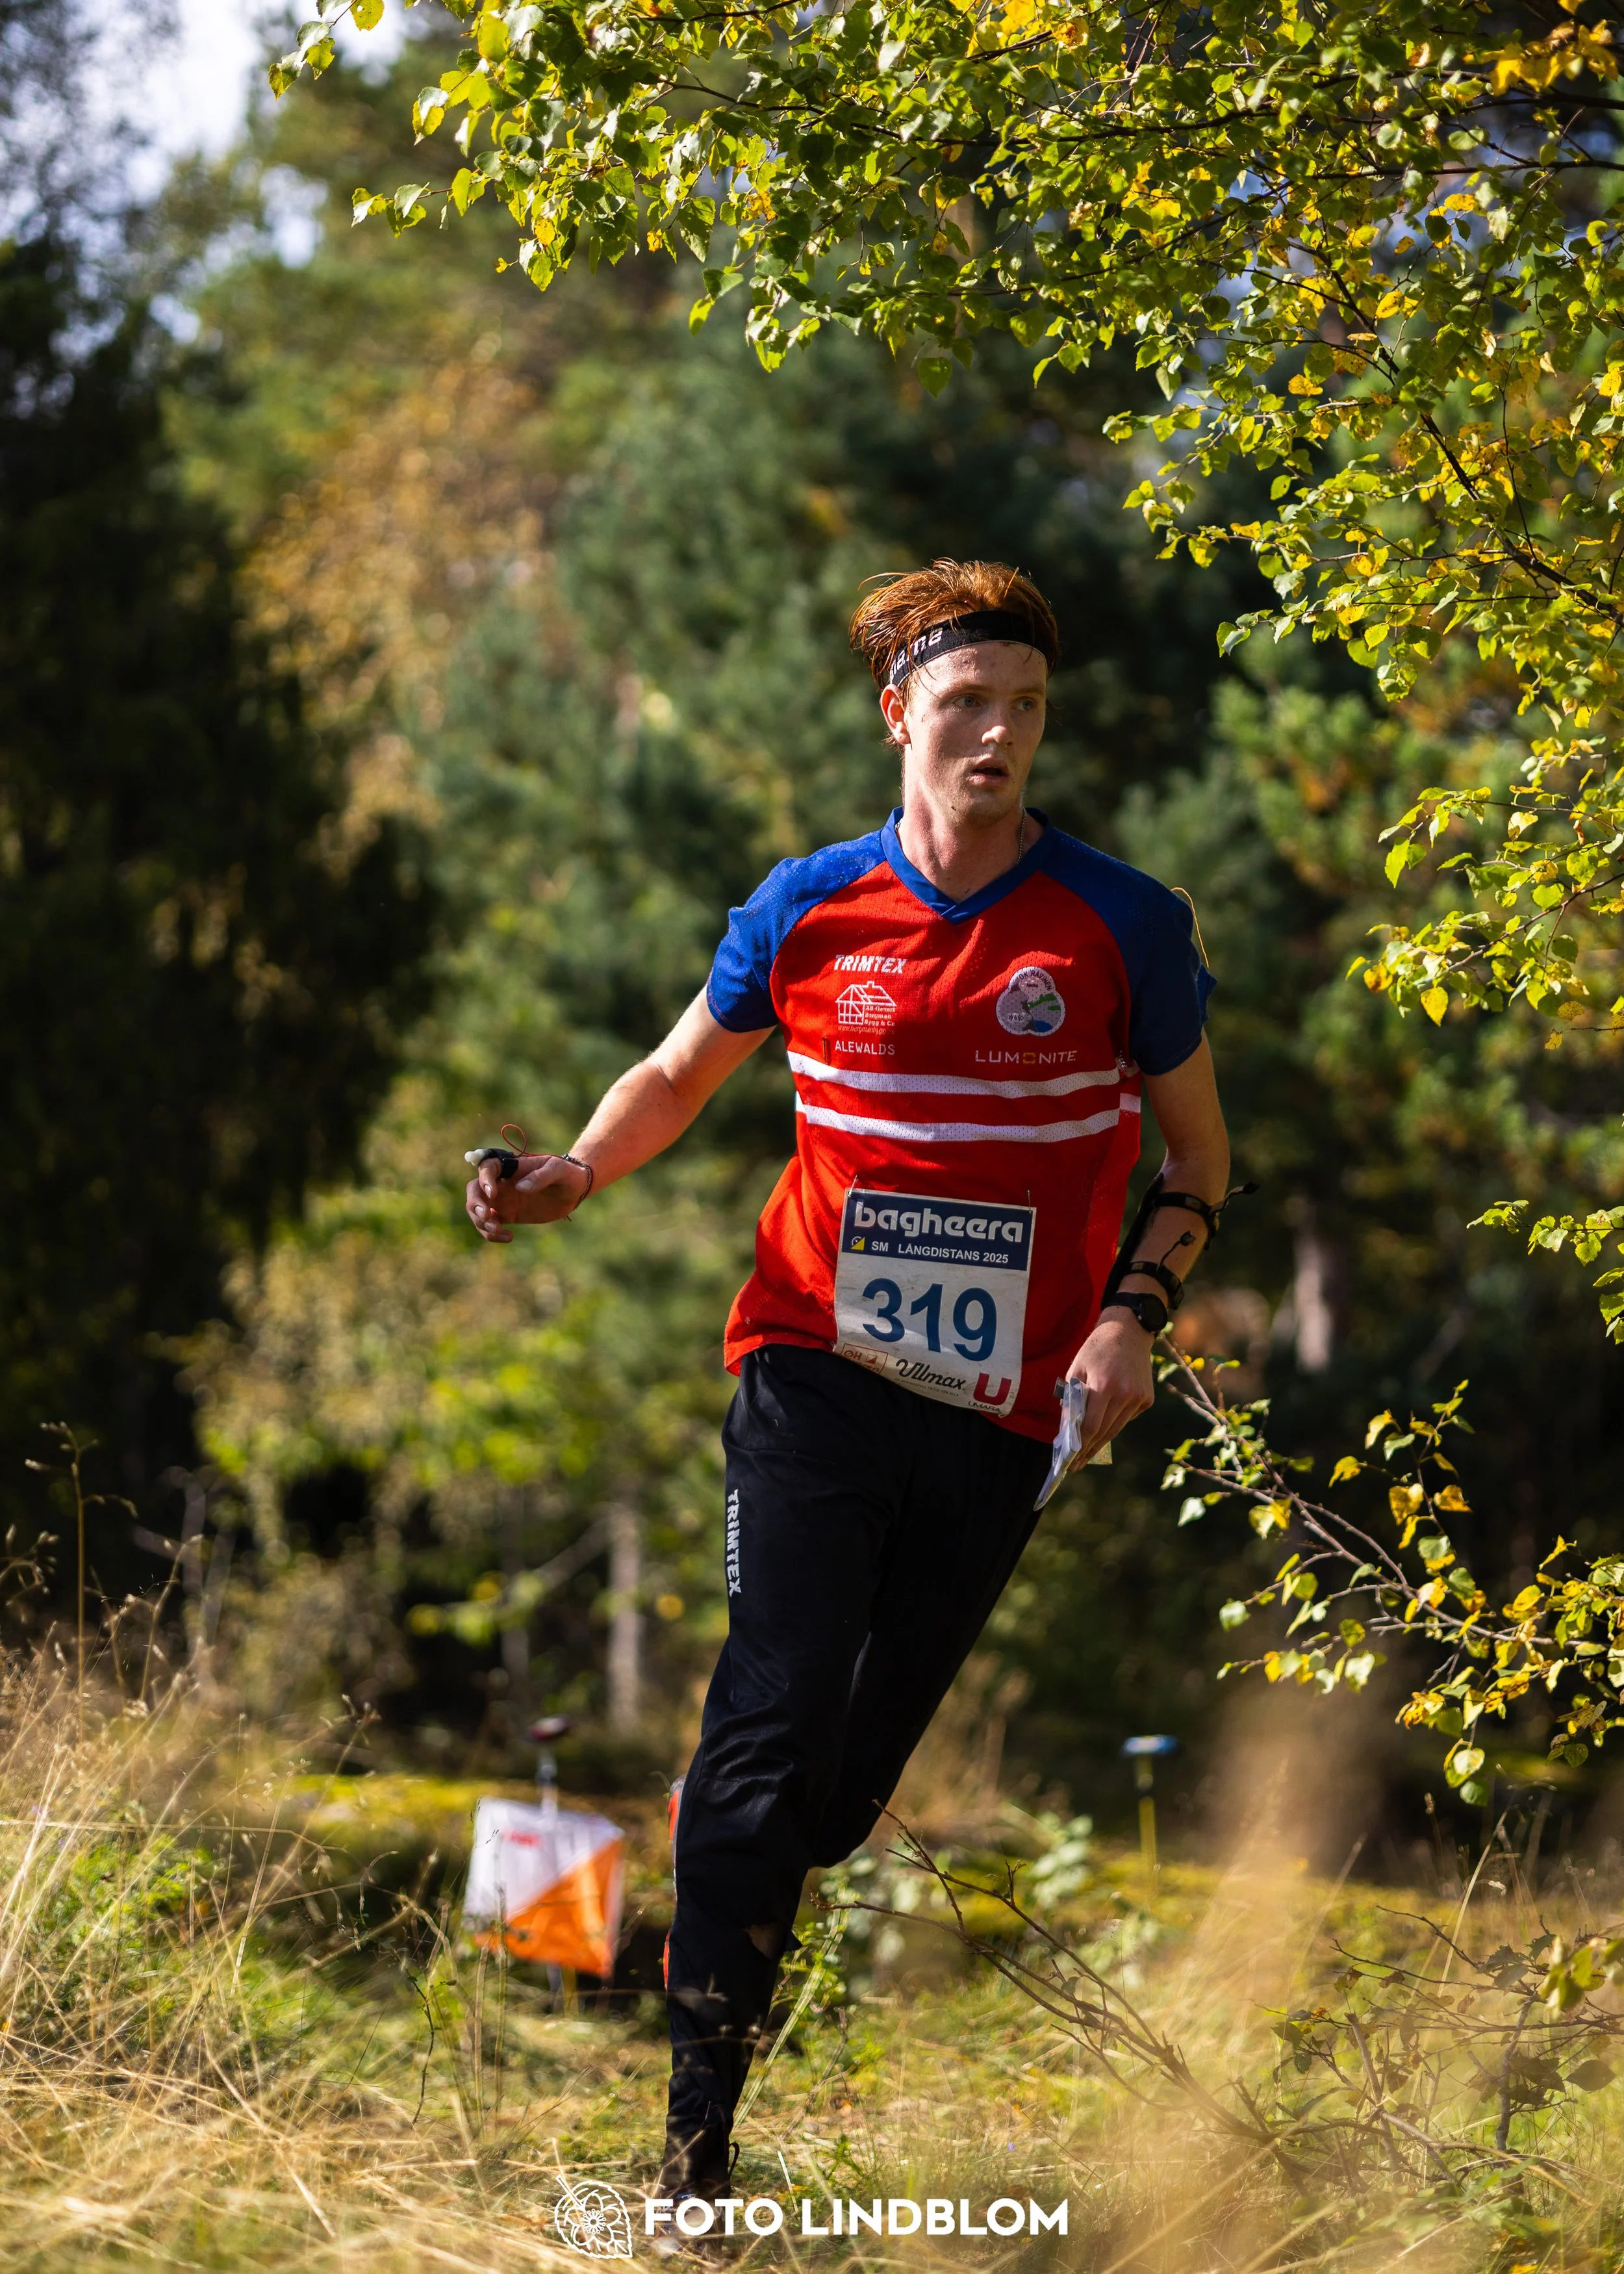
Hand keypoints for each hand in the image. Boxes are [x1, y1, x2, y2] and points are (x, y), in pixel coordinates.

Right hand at [465, 1153, 591, 1242]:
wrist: (575, 1191)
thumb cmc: (567, 1174)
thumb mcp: (559, 1170)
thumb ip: (542, 1176)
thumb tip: (521, 1187)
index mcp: (512, 1167)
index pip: (488, 1167)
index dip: (484, 1180)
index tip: (492, 1194)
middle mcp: (502, 1182)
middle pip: (475, 1190)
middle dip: (475, 1204)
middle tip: (486, 1216)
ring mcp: (503, 1200)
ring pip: (478, 1211)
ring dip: (481, 1223)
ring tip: (498, 1230)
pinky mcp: (508, 1216)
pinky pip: (491, 1226)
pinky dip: (492, 1234)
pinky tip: (509, 1238)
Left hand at [1065, 1311, 1155, 1463]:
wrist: (1128, 1330)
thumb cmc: (1096, 1349)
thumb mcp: (1076, 1369)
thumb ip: (1071, 1399)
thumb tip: (1067, 1430)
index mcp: (1105, 1385)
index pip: (1091, 1425)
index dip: (1080, 1445)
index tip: (1070, 1460)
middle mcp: (1125, 1394)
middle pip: (1105, 1431)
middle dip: (1089, 1451)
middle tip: (1076, 1466)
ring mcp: (1139, 1397)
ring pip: (1117, 1428)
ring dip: (1101, 1442)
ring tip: (1086, 1455)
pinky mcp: (1147, 1399)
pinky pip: (1127, 1417)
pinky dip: (1114, 1422)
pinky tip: (1104, 1425)